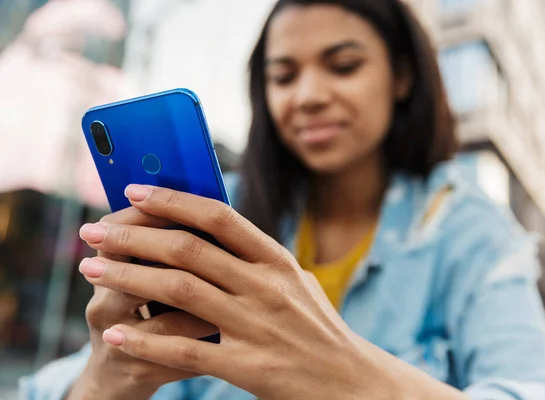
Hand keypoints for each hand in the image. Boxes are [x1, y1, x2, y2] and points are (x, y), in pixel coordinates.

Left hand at [77, 185, 398, 399]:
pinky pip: (185, 350)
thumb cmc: (320, 329)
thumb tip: (219, 230)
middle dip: (133, 236)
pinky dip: (146, 340)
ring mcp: (256, 326)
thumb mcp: (298, 283)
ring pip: (178, 291)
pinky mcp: (247, 366)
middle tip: (93, 230)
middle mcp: (265, 287)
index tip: (135, 192)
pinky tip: (116, 332)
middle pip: (187, 249)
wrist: (352, 383)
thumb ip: (260, 258)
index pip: (219, 217)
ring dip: (127, 276)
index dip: (173, 201)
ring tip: (91, 268)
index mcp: (278, 262)